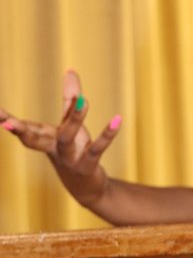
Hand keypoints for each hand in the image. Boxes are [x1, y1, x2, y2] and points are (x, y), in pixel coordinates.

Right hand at [1, 70, 121, 208]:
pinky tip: (117, 120)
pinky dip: (107, 135)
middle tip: (7, 123)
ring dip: (75, 120)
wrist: (87, 188)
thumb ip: (69, 99)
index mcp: (45, 139)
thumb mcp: (70, 124)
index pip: (24, 128)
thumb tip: (71, 70)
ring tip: (84, 100)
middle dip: (21, 130)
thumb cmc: (74, 152)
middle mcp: (53, 149)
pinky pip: (97, 149)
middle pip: (35, 139)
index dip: (8, 121)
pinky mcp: (88, 166)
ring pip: (68, 139)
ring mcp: (69, 159)